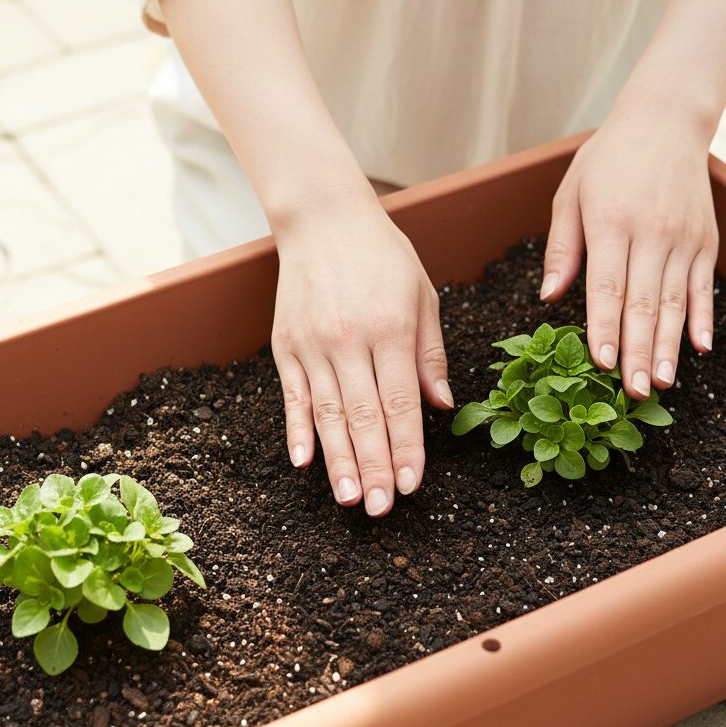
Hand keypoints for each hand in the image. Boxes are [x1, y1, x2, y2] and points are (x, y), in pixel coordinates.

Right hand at [270, 191, 452, 515]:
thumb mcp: (422, 294)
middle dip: (374, 467)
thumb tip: (439, 404)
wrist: (322, 218)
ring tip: (349, 498)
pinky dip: (297, 430)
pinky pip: (293, 396)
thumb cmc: (381, 255)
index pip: (400, 403)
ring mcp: (312, 345)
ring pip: (327, 414)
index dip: (407, 448)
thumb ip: (429, 352)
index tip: (411, 485)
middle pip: (363, 417)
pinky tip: (303, 461)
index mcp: (390, 328)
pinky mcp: (285, 345)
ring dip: (338, 460)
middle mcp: (349, 340)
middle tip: (380, 508)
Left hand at [540, 104, 716, 397]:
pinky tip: (700, 348)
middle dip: (637, 351)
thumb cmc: (607, 161)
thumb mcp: (570, 196)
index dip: (605, 329)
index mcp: (610, 224)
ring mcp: (683, 238)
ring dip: (667, 346)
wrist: (665, 120)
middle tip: (632, 392)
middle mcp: (651, 234)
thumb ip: (561, 249)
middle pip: (643, 303)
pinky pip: (703, 286)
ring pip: (674, 301)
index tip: (601, 363)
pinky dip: (702, 318)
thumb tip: (549, 297)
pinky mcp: (706, 241)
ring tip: (661, 382)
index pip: (606, 287)